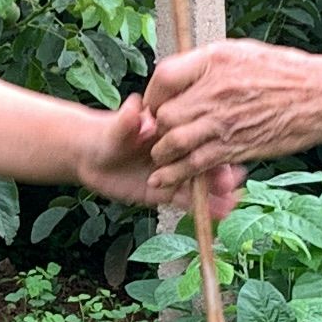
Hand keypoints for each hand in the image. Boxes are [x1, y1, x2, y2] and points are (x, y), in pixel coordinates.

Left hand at [83, 95, 244, 213]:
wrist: (90, 156)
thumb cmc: (105, 134)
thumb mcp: (117, 125)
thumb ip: (129, 119)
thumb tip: (136, 107)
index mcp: (173, 131)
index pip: (198, 136)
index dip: (212, 143)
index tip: (226, 151)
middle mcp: (178, 152)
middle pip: (204, 162)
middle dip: (219, 173)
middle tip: (232, 184)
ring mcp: (174, 173)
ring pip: (199, 185)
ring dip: (217, 194)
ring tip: (232, 204)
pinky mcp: (166, 192)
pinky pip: (186, 201)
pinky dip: (203, 209)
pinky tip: (220, 215)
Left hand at [140, 38, 321, 204]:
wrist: (319, 98)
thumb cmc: (285, 72)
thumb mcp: (242, 51)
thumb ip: (208, 62)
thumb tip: (181, 74)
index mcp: (214, 61)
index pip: (164, 76)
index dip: (154, 93)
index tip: (156, 101)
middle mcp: (214, 91)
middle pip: (164, 113)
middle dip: (157, 126)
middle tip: (159, 132)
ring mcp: (223, 122)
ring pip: (173, 142)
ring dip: (163, 152)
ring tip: (162, 156)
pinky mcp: (233, 148)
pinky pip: (194, 164)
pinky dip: (176, 174)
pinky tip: (164, 180)